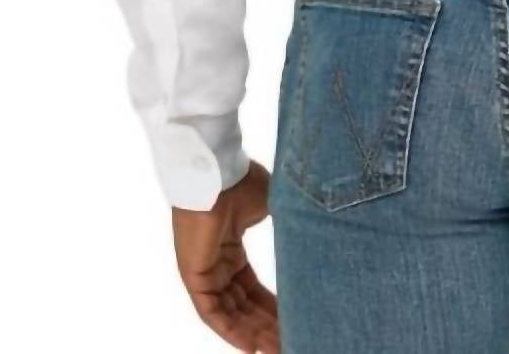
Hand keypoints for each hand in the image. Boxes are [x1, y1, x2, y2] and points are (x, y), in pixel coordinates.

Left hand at [171, 159, 278, 351]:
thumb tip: (316, 234)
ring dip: (252, 332)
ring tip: (277, 348)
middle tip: (290, 341)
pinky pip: (211, 312)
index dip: (272, 307)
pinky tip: (251, 346)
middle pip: (243, 304)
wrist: (218, 172)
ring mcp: (204, 270)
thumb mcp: (274, 207)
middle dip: (266, 325)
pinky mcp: (193, 275)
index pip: (252, 288)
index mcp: (232, 247)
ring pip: (230, 312)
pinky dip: (230, 330)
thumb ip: (290, 226)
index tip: (293, 320)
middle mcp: (217, 262)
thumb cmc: (243, 182)